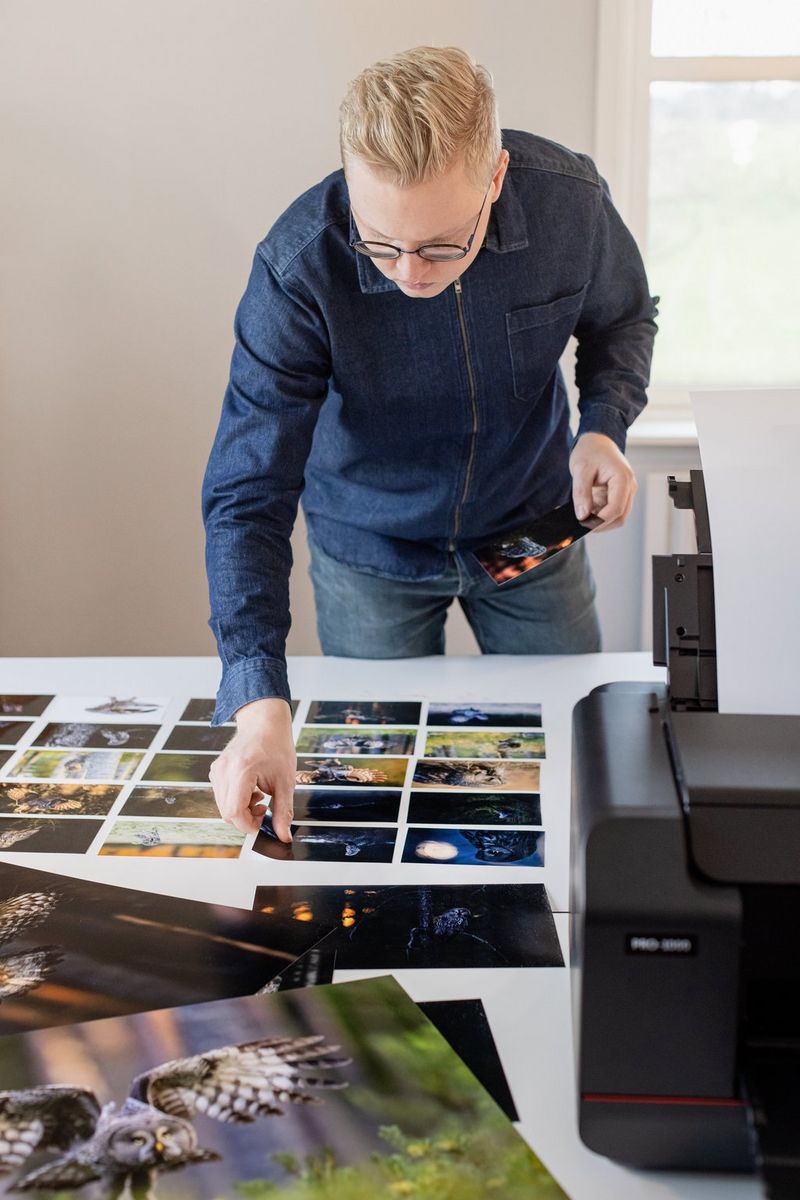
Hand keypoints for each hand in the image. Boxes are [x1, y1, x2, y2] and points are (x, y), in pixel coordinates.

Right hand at [208, 698, 295, 840]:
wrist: (265, 723)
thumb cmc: (277, 747)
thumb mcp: (286, 781)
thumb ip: (283, 811)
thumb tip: (284, 837)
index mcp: (242, 770)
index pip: (234, 812)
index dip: (248, 825)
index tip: (262, 823)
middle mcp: (224, 770)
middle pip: (227, 813)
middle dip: (246, 819)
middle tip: (264, 808)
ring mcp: (217, 770)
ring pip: (223, 806)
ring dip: (241, 810)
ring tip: (259, 796)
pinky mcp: (215, 770)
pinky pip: (221, 796)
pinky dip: (236, 800)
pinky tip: (250, 790)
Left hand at [569, 432, 636, 532]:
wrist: (597, 441)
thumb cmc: (591, 451)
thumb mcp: (581, 469)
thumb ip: (581, 493)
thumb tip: (583, 516)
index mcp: (622, 478)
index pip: (616, 508)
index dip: (600, 520)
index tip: (584, 524)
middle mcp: (629, 487)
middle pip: (620, 517)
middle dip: (601, 524)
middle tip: (582, 524)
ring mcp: (626, 492)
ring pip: (618, 517)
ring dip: (601, 521)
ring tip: (584, 514)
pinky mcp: (619, 495)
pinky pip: (612, 511)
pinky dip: (600, 515)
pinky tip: (588, 509)